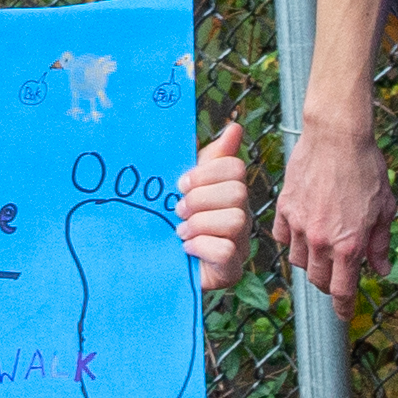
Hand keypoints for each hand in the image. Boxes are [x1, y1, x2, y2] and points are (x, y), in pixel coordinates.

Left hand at [173, 118, 255, 293]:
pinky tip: (187, 248)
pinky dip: (201, 246)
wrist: (156, 265)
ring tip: (181, 231)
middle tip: (178, 210)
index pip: (235, 167)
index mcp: (229, 191)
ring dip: (199, 224)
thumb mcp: (185, 187)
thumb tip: (234, 127)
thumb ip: (206, 159)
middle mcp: (241, 215)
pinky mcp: (231, 270)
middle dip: (200, 199)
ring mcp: (240, 244)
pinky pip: (226, 251)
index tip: (181, 184)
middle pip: (237, 193)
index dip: (207, 173)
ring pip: (235, 221)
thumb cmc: (173, 221)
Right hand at [272, 115, 391, 300]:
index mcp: (349, 244)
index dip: (342, 307)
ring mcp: (299, 224)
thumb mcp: (384, 209)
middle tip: (337, 278)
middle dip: (329, 284)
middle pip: (318, 279)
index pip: (341, 290)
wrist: (337, 136)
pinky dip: (291, 241)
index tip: (343, 315)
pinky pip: (281, 237)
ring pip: (298, 260)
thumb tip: (382, 269)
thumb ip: (380, 244)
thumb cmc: (366, 169)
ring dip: (311, 262)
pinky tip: (302, 233)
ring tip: (321, 251)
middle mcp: (321, 240)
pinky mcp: (284, 208)